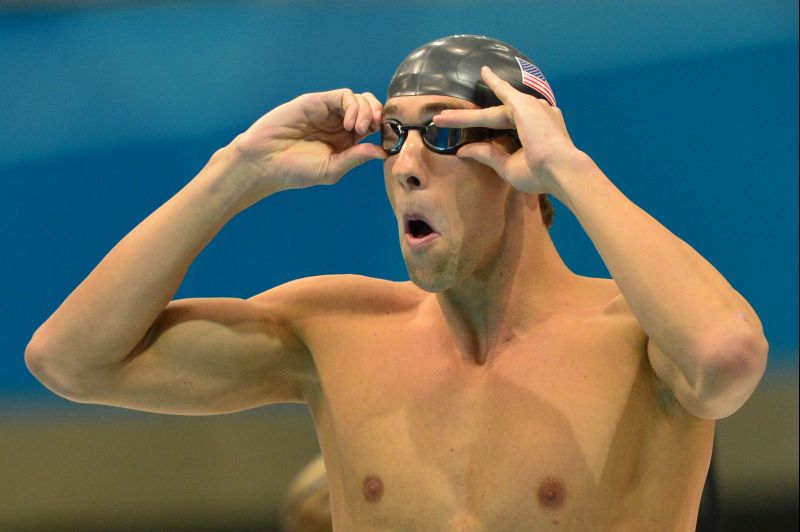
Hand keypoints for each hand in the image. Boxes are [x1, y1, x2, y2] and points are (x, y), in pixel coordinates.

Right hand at [231, 89, 385, 195]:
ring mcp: (328, 111)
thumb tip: (382, 152)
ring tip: (359, 129)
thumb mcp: (332, 169)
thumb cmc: (295, 170)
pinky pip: (342, 95)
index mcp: (346, 142)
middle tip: (375, 129)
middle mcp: (339, 124)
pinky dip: (353, 105)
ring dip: (367, 110)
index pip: (373, 127)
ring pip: (359, 99)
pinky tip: (350, 123)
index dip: (383, 129)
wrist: (264, 161)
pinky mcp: (316, 102)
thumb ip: (356, 158)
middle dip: (378, 115)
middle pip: (370, 108)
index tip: (386, 139)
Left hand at [432, 66, 583, 195]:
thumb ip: (487, 155)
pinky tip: (482, 74)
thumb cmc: (540, 174)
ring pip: (490, 112)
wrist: (559, 170)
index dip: (488, 132)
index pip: (506, 129)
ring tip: (440, 119)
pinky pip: (502, 92)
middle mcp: (537, 116)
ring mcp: (532, 108)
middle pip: (494, 118)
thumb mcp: (507, 166)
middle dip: (468, 121)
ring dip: (464, 117)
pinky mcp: (523, 104)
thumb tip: (462, 150)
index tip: (476, 134)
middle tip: (443, 120)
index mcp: (538, 132)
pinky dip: (493, 82)